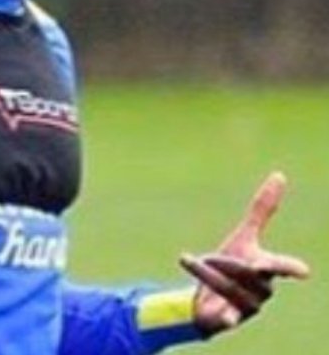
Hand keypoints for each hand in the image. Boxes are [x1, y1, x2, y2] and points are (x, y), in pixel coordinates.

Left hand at [181, 171, 310, 334]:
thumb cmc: (233, 264)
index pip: (281, 266)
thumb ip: (262, 210)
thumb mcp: (244, 235)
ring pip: (226, 287)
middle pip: (244, 272)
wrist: (210, 296)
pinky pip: (229, 318)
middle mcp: (262, 289)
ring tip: (190, 262)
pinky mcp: (229, 319)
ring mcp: (247, 307)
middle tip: (208, 255)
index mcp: (265, 267)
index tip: (303, 272)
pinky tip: (223, 318)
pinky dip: (226, 318)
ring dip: (206, 274)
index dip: (290, 268)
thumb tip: (279, 174)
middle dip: (225, 262)